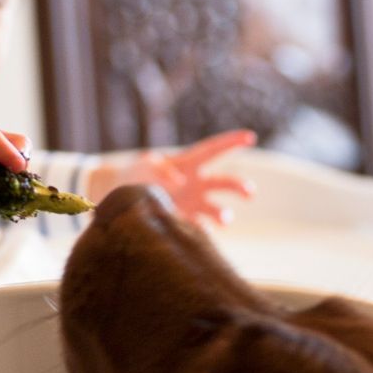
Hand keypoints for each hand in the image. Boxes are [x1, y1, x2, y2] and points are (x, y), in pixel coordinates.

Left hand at [89, 129, 256, 225]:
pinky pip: (198, 230)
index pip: (213, 150)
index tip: (250, 137)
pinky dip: (202, 233)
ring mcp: (192, 205)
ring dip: (224, 215)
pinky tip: (201, 235)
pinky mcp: (183, 223)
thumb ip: (160, 171)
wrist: (122, 200)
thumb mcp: (145, 166)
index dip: (231, 142)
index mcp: (189, 164)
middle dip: (240, 187)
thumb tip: (178, 184)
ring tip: (225, 219)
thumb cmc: (136, 175)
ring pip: (216, 210)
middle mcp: (196, 185)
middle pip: (224, 183)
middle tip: (249, 193)